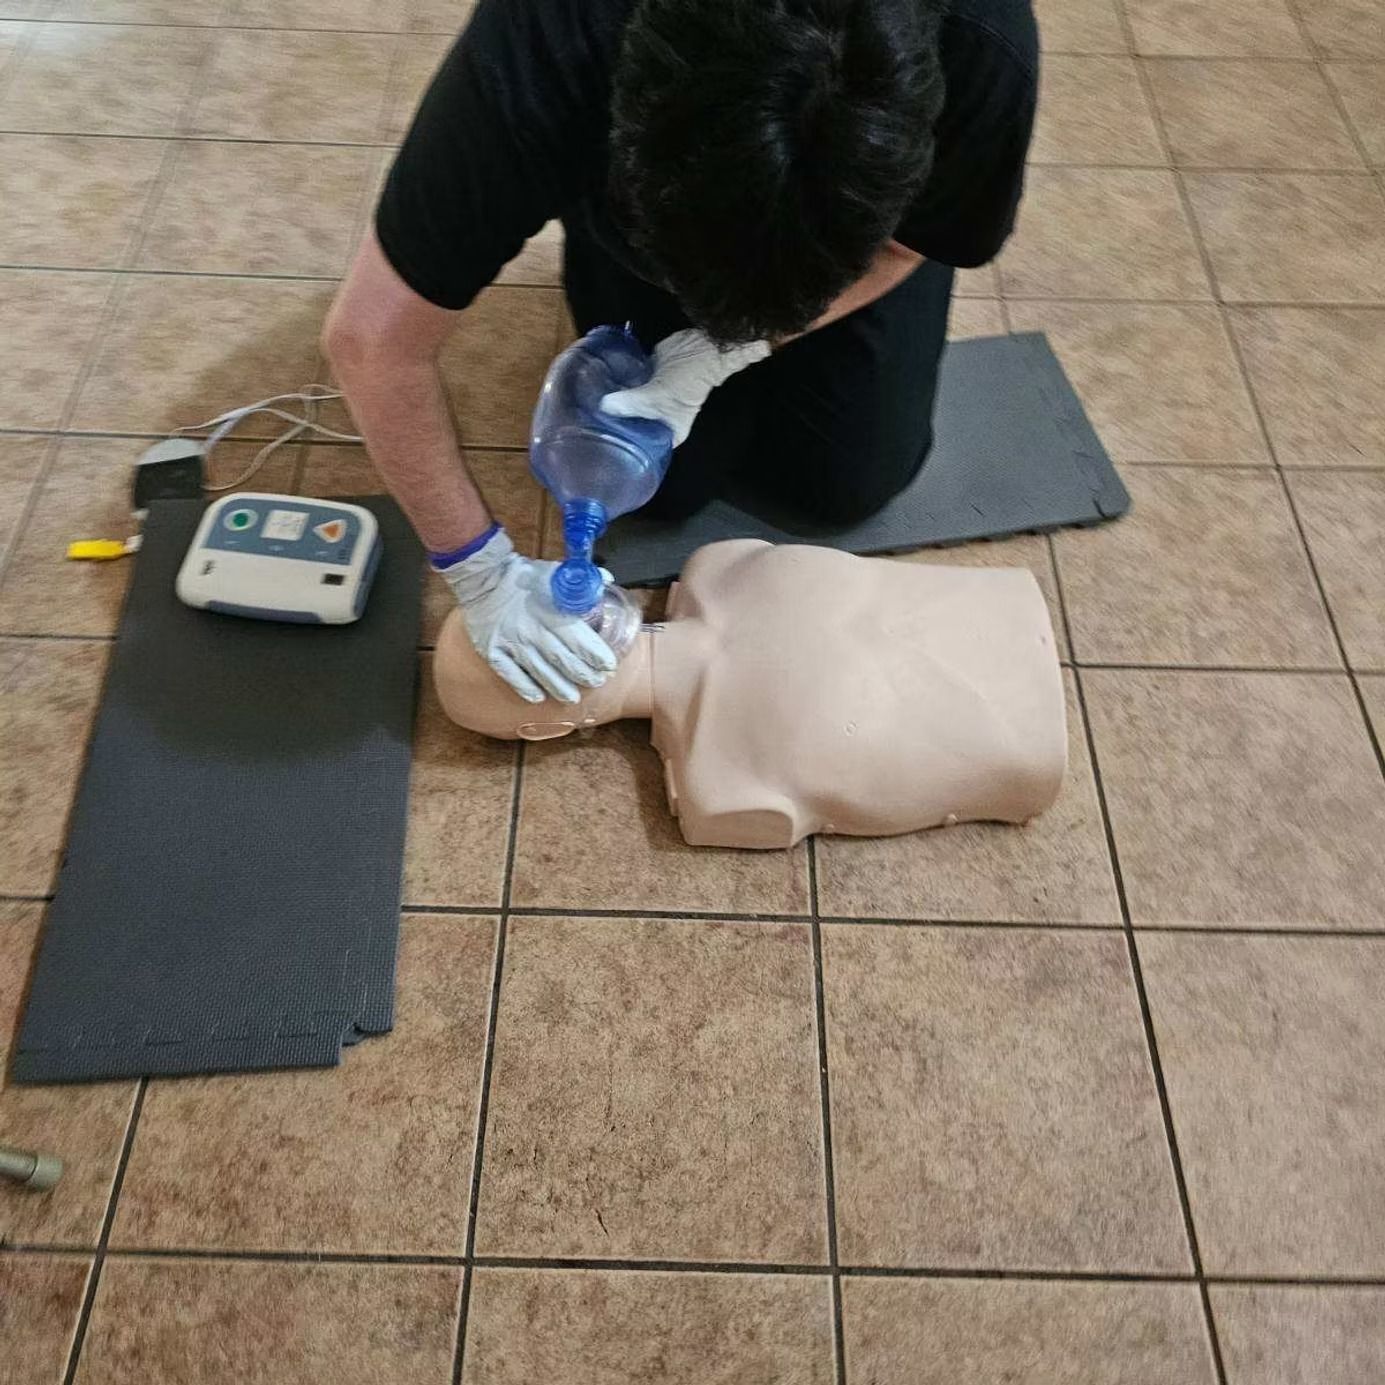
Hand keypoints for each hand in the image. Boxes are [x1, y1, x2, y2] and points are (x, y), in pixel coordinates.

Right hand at [437, 527, 615, 703]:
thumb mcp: (553, 572)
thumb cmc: (522, 576)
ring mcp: (511, 644)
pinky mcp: (493, 652)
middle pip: (562, 660)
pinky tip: (538, 697)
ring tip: (573, 698)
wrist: (481, 578)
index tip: (609, 665)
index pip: (578, 639)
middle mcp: (530, 630)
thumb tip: (607, 580)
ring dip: (559, 688)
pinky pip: (511, 676)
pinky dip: (526, 688)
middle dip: (583, 675)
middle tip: (597, 683)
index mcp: (548, 611)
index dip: (596, 656)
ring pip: (540, 672)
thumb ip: (579, 581)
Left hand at [600, 328, 769, 445]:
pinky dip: (615, 387)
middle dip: (613, 423)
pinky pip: (626, 387)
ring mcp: (651, 401)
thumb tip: (603, 406)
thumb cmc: (688, 381)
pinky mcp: (644, 381)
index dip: (624, 448)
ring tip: (587, 406)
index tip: (601, 444)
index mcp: (668, 434)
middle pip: (631, 426)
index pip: (643, 449)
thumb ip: (631, 403)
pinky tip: (597, 387)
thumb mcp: (658, 396)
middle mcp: (658, 421)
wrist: (701, 348)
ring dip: (612, 403)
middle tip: (588, 423)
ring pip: (627, 405)